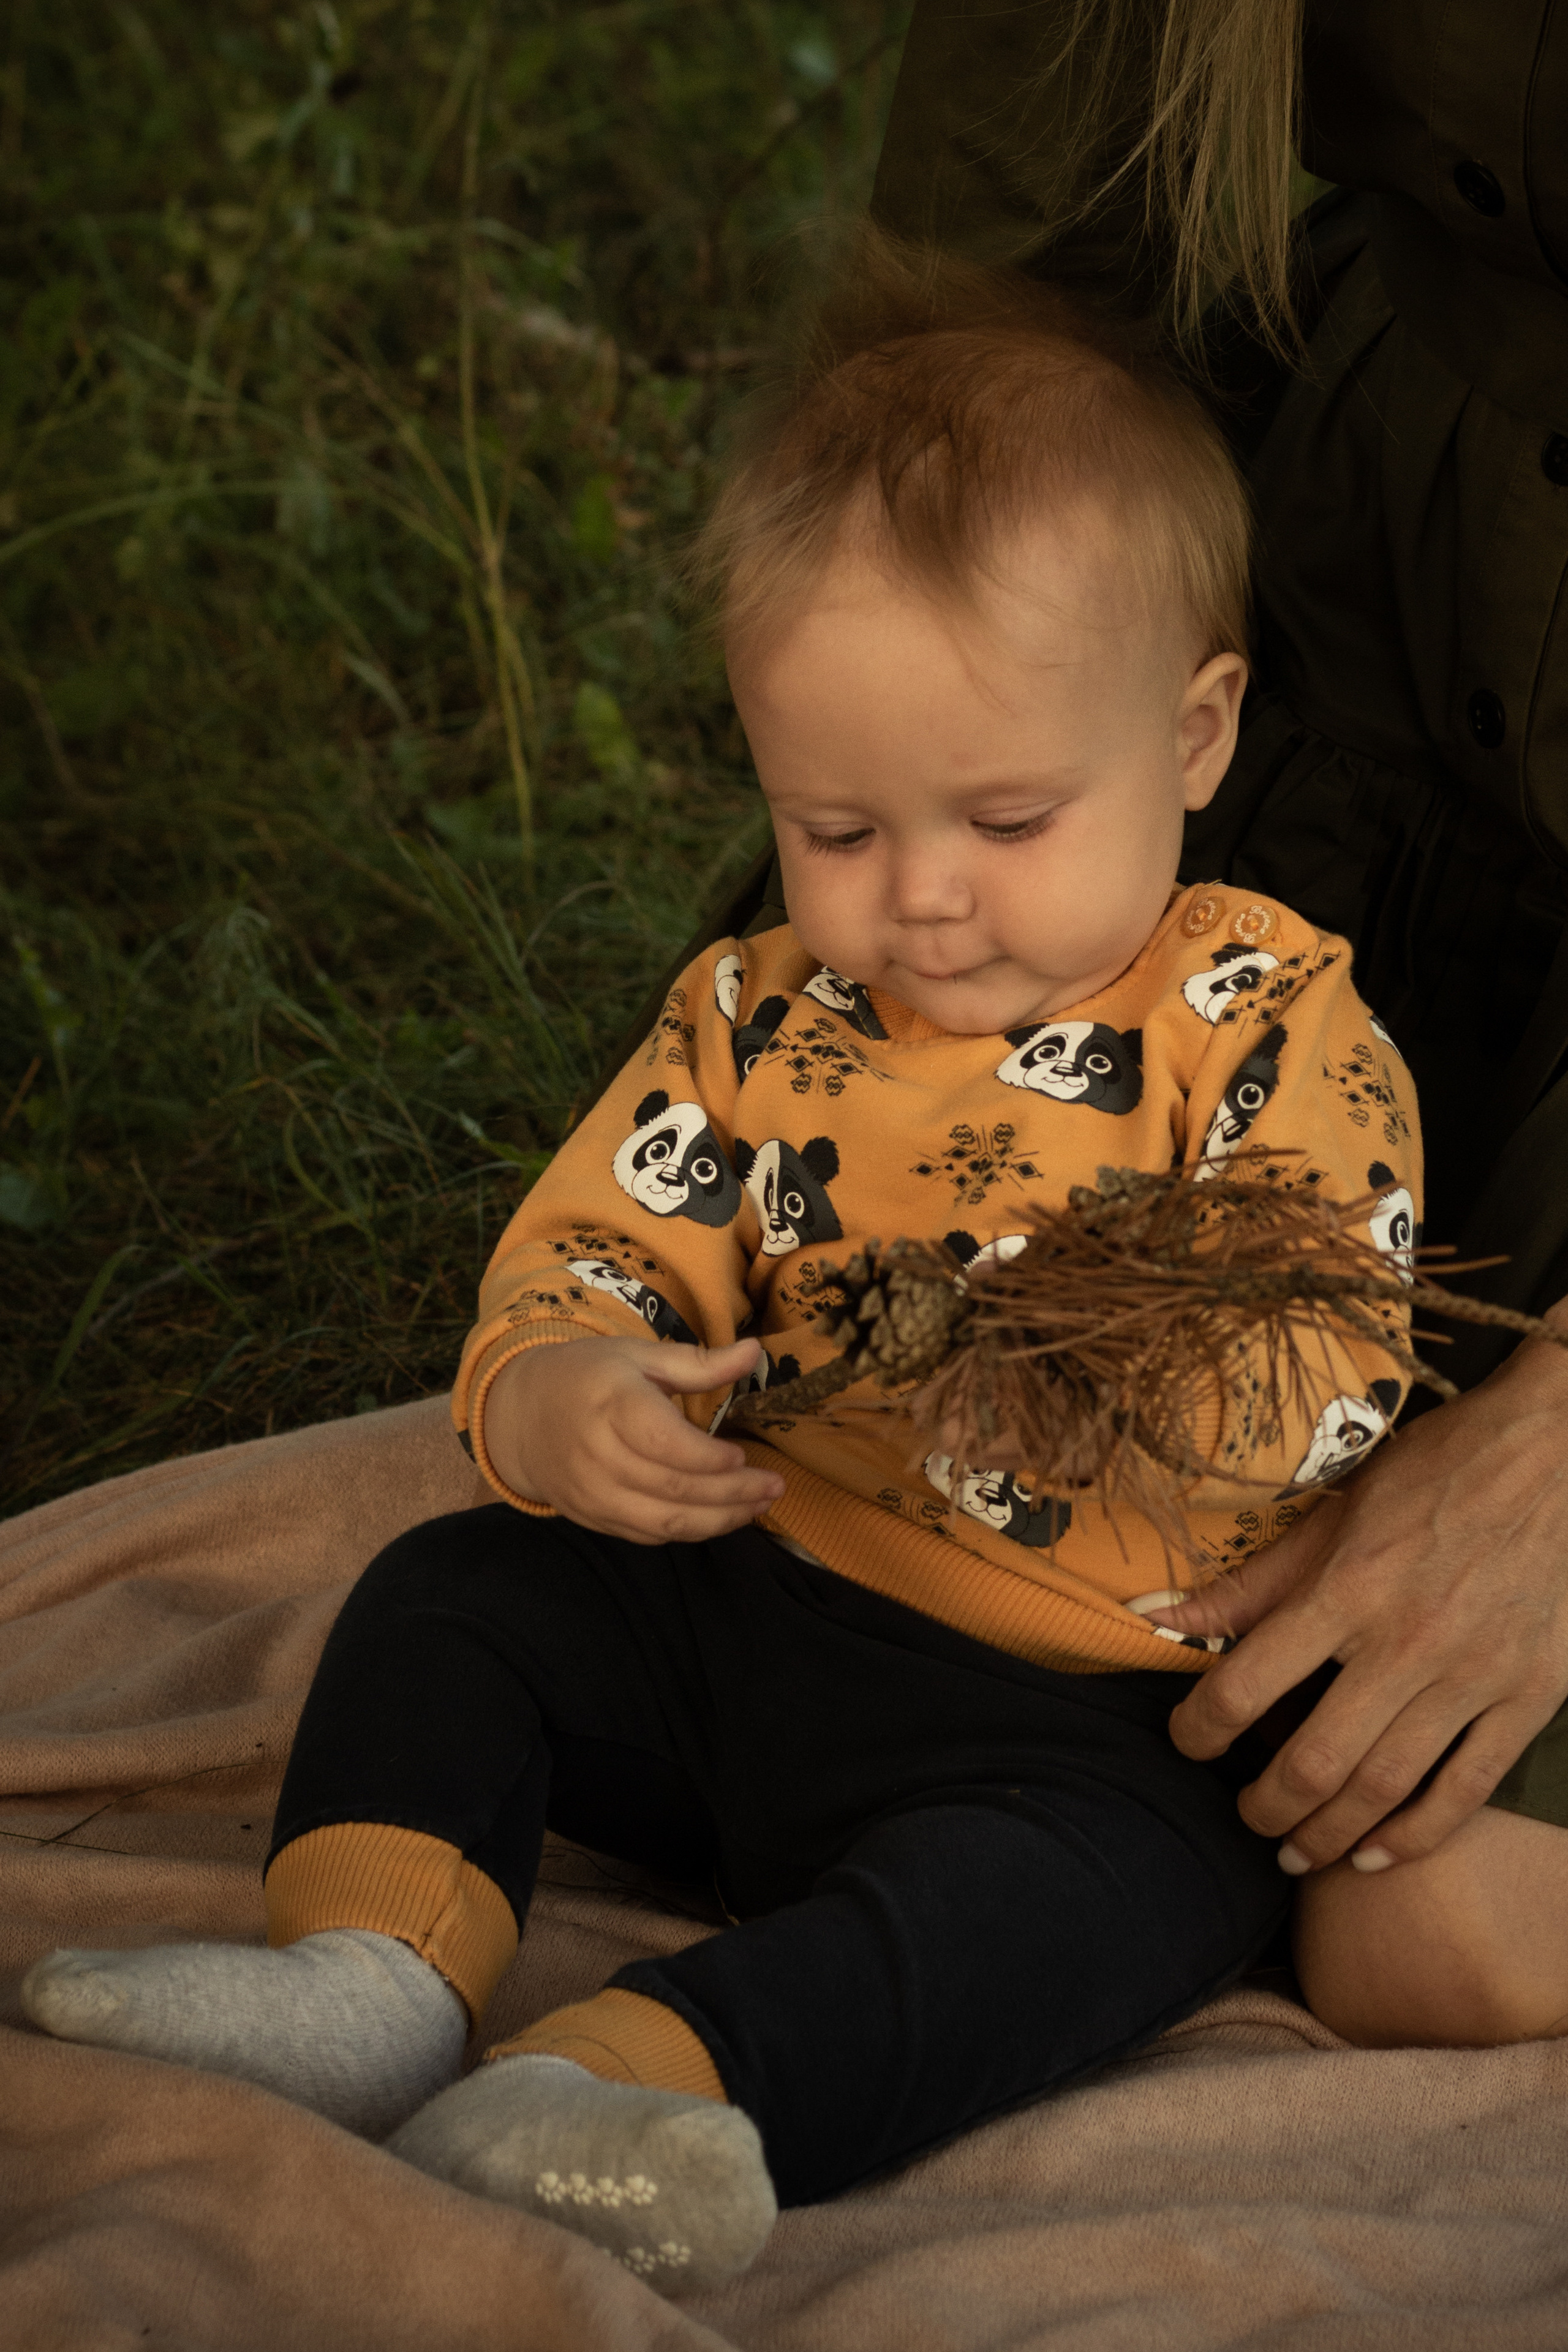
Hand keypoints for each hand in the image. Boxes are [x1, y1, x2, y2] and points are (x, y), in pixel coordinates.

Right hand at [481, 1335, 785, 1543]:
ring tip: (757, 1507)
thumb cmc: (590, 1376)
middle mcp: (597, 1455)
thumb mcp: (638, 1355)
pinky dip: (687, 1532)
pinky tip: (718, 1517)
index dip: (711, 1459)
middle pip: (673, 1489)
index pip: (666, 1444)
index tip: (744, 1456)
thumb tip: (755, 1351)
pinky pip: (646, 1536)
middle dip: (732, 1494)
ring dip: (718, 1522)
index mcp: (611, 1405)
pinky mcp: (591, 1517)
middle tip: (773, 1487)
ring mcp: (591, 1493)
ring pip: (663, 1523)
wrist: (522, 1414)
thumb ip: (699, 1362)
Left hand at [1145, 1319, 1567, 1871]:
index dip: (1198, 1730)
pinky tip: (1375, 1856)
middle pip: (1313, 1761)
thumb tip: (1154, 1617)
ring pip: (1384, 1789)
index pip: (1245, 1686)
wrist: (1553, 1454)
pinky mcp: (1529, 1695)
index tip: (1187, 1741)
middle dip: (1264, 1804)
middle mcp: (1407, 1641)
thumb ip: (1249, 1583)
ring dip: (1328, 1835)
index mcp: (1347, 1588)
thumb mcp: (1333, 1514)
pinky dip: (1415, 1837)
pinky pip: (1466, 1790)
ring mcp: (1474, 1675)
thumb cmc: (1434, 1474)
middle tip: (1245, 1813)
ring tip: (1296, 1849)